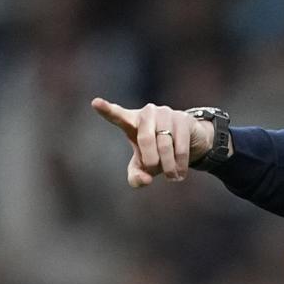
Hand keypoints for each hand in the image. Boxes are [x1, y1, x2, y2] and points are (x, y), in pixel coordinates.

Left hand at [91, 98, 213, 186]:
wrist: (188, 143)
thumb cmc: (158, 154)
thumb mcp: (144, 168)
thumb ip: (136, 177)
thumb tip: (146, 180)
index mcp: (131, 121)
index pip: (116, 115)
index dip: (106, 109)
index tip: (95, 103)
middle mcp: (147, 113)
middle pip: (144, 138)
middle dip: (151, 160)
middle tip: (155, 171)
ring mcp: (166, 113)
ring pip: (164, 143)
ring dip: (168, 165)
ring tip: (172, 177)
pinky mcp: (183, 118)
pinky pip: (180, 145)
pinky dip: (180, 164)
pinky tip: (180, 173)